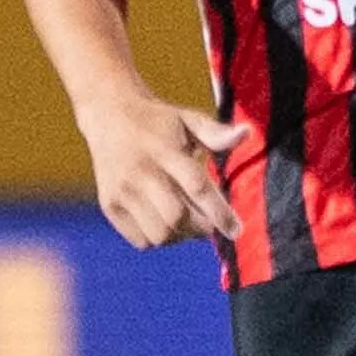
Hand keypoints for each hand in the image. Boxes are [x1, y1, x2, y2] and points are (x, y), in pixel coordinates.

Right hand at [76, 91, 245, 248]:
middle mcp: (141, 172)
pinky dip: (159, 240)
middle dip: (200, 227)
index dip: (219, 213)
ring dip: (181, 236)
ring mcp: (122, 191)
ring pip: (159, 234)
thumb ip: (216, 133)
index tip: (236, 231)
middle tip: (209, 223)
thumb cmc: (158, 121)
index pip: (196, 187)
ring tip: (187, 222)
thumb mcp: (187, 119)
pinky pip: (141, 240)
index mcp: (165, 150)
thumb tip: (247, 134)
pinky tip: (164, 222)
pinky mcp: (109, 205)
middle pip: (177, 216)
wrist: (108, 115)